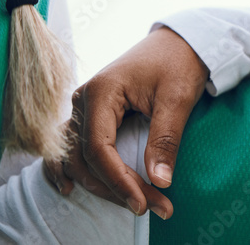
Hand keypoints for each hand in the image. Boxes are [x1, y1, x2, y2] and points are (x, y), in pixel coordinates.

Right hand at [42, 26, 209, 217]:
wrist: (179, 42)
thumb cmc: (178, 63)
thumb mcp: (177, 98)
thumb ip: (165, 139)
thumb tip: (160, 181)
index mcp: (100, 92)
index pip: (99, 149)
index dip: (119, 181)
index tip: (143, 203)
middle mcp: (83, 100)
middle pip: (87, 159)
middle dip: (117, 187)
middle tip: (153, 207)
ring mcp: (84, 107)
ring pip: (78, 158)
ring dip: (102, 184)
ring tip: (134, 203)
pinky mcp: (91, 113)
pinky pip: (72, 147)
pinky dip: (70, 169)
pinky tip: (70, 189)